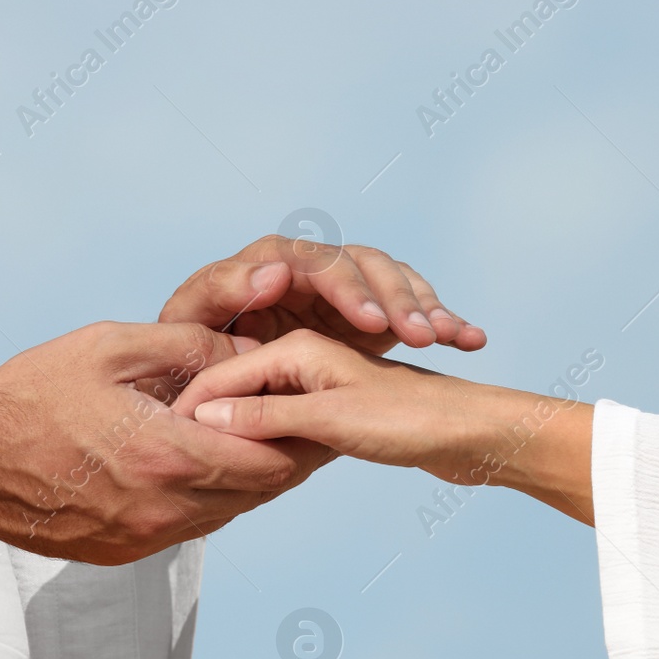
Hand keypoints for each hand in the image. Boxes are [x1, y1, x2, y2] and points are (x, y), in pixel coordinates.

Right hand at [0, 322, 335, 564]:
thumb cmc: (31, 393)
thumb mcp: (113, 346)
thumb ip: (191, 345)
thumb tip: (250, 350)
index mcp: (167, 455)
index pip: (275, 455)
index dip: (308, 429)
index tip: (325, 400)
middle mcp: (165, 508)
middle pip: (265, 487)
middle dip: (295, 451)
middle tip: (316, 417)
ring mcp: (147, 537)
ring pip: (235, 508)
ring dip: (260, 473)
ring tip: (276, 434)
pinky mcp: (128, 550)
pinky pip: (198, 523)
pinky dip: (220, 492)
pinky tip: (220, 460)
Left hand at [159, 235, 486, 354]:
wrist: (203, 399)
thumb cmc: (189, 368)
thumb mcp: (196, 331)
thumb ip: (225, 296)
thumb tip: (273, 271)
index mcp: (264, 268)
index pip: (312, 258)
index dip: (345, 287)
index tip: (372, 323)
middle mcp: (306, 271)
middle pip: (362, 264)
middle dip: (394, 297)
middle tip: (419, 334)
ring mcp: (339, 290)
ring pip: (393, 280)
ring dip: (424, 306)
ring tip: (447, 337)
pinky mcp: (367, 313)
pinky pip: (412, 306)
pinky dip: (441, 319)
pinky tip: (469, 339)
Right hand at [170, 331, 594, 523]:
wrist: (476, 434)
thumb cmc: (412, 419)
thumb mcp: (327, 419)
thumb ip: (264, 416)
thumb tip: (203, 422)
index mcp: (301, 346)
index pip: (225, 376)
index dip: (193, 408)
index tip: (163, 438)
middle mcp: (312, 355)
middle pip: (241, 384)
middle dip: (210, 412)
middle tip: (180, 449)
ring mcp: (327, 382)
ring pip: (266, 404)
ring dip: (242, 426)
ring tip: (212, 459)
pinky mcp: (345, 409)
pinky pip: (293, 420)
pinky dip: (274, 437)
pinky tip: (263, 465)